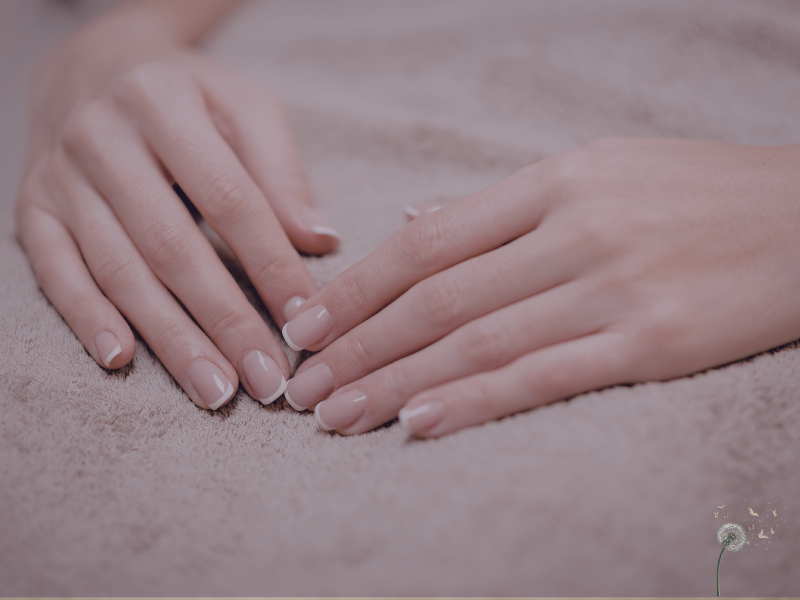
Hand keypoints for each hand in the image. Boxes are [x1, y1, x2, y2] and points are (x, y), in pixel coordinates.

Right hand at [15, 4, 338, 410]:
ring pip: (118, 270)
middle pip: (171, 245)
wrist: (93, 68)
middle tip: (267, 380)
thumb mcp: (244, 108)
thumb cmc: (190, 97)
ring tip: (215, 389)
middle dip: (224, 321)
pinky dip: (86, 318)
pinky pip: (56, 272)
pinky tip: (121, 360)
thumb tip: (320, 240)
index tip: (305, 319)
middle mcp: (102, 137)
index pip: (229, 199)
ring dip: (169, 338)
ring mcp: (60, 176)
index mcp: (164, 102)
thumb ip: (282, 172)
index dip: (270, 264)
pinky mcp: (33, 209)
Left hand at [278, 138, 799, 435]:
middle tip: (302, 387)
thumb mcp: (596, 172)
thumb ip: (501, 206)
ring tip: (338, 417)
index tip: (307, 327)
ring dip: (397, 383)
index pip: (428, 241)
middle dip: (359, 346)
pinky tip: (420, 424)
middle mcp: (572, 232)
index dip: (358, 289)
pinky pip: (544, 375)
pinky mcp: (653, 342)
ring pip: (477, 341)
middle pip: (437, 296)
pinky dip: (476, 401)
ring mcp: (611, 287)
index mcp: (553, 183)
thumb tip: (417, 222)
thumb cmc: (694, 194)